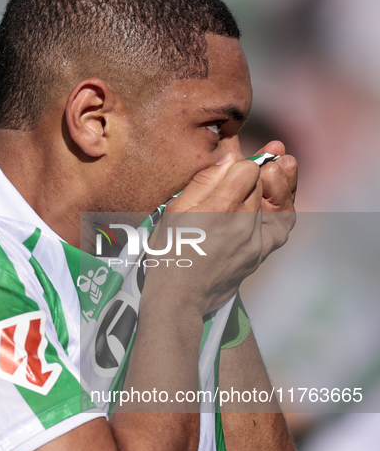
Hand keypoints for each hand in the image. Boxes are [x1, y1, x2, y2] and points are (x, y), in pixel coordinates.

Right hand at [145, 145, 296, 312]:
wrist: (179, 297)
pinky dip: (281, 210)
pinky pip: (281, 226)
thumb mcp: (175, 210)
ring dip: (276, 185)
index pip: (249, 169)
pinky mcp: (260, 254)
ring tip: (281, 166)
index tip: (230, 164)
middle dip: (260, 169)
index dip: (240, 162)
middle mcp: (244, 224)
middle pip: (262, 184)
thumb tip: (230, 158)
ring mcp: (256, 241)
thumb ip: (204, 181)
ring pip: (276, 203)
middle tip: (265, 153)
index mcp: (220, 208)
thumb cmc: (170, 252)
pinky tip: (276, 199)